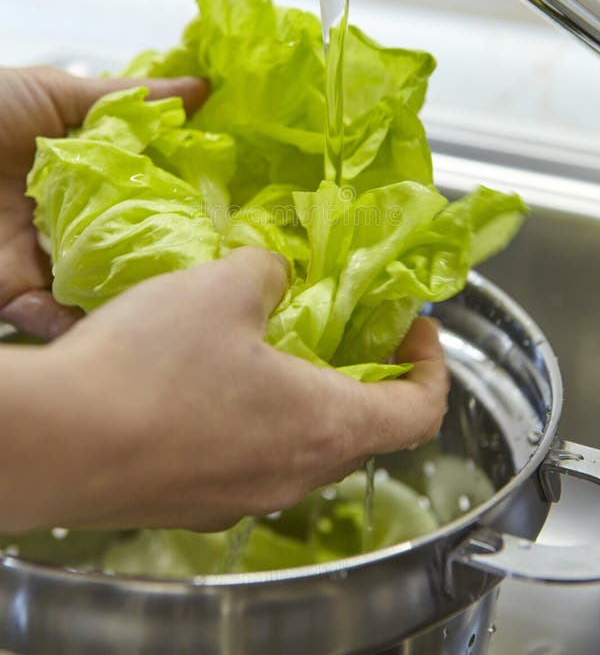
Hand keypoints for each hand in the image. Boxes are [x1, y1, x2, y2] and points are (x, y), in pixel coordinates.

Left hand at [0, 66, 207, 338]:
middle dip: (170, 255)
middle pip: (129, 244)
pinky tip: (125, 324)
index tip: (233, 204)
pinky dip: (84, 325)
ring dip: (137, 295)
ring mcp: (40, 260)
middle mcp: (66, 219)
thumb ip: (126, 99)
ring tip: (186, 300)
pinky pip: (56, 320)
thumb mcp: (51, 92)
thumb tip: (199, 90)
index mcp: (79, 172)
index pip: (146, 191)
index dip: (184, 197)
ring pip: (102, 287)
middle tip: (221, 262)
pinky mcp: (13, 295)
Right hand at [0, 247, 447, 531]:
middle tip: (340, 326)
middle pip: (360, 430)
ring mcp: (240, 497)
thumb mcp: (223, 288)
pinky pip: (245, 458)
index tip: (415, 329)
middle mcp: (291, 476)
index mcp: (323, 426)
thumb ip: (268, 272)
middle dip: (361, 374)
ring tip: (268, 344)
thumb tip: (274, 274)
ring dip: (302, 396)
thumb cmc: (150, 368)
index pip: (421, 412)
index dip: (433, 366)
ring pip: (298, 446)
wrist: (54, 442)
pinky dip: (251, 419)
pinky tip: (206, 380)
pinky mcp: (192, 501)